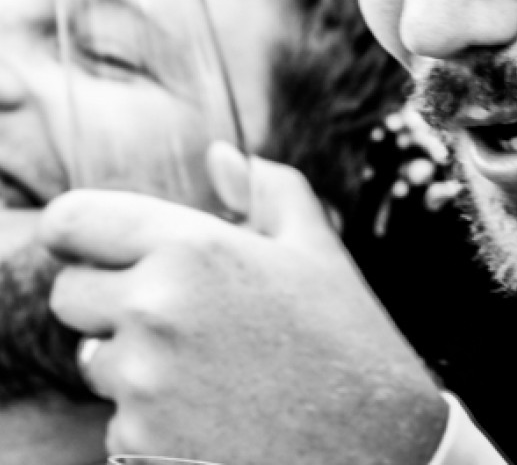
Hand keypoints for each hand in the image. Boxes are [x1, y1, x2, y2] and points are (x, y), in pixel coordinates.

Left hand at [39, 144, 448, 464]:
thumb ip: (264, 188)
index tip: (97, 246)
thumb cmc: (346, 337)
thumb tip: (218, 155)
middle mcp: (154, 310)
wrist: (372, 446)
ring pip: (94, 361)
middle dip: (109, 299)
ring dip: (132, 360)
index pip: (73, 222)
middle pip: (70, 294)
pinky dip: (151, 416)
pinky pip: (116, 420)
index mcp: (194, 247)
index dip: (79, 232)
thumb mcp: (316, 246)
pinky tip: (214, 412)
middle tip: (178, 312)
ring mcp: (142, 384)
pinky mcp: (138, 445)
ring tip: (210, 366)